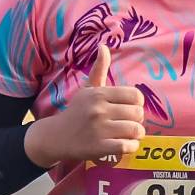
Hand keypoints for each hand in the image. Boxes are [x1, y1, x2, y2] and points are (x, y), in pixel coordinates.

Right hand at [25, 44, 147, 165]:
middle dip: (137, 119)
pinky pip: (127, 146)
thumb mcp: (87, 88)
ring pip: (135, 130)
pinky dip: (131, 147)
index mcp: (99, 94)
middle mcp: (99, 110)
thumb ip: (99, 69)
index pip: (135, 95)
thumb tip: (103, 46)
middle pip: (138, 113)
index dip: (137, 103)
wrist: (56, 136)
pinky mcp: (99, 148)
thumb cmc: (77, 111)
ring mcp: (99, 130)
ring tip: (130, 134)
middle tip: (129, 122)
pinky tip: (125, 145)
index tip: (130, 108)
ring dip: (137, 134)